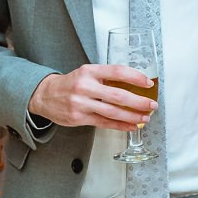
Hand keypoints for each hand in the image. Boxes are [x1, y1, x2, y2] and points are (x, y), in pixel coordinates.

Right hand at [28, 64, 155, 130]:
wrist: (45, 95)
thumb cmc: (71, 84)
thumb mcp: (86, 73)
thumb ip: (106, 78)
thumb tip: (134, 85)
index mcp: (89, 71)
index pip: (117, 72)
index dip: (135, 77)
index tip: (148, 83)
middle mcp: (85, 86)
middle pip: (118, 95)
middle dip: (139, 102)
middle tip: (152, 105)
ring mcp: (81, 103)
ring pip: (112, 111)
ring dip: (132, 116)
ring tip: (145, 117)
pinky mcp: (79, 117)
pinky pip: (104, 123)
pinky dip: (120, 125)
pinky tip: (131, 126)